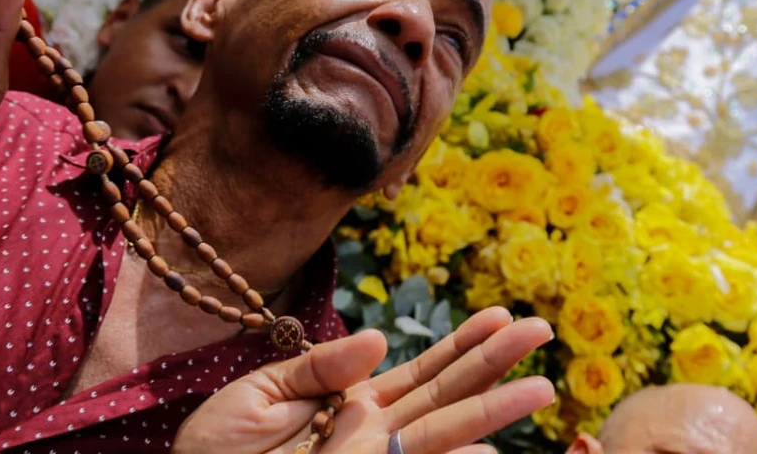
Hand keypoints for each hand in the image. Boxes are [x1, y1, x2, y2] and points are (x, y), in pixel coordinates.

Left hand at [172, 307, 555, 453]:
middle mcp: (372, 434)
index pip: (422, 372)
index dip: (463, 346)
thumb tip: (382, 339)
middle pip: (446, 396)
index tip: (502, 316)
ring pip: (442, 433)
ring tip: (540, 387)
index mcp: (352, 401)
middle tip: (542, 330)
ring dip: (491, 411)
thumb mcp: (259, 393)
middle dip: (493, 364)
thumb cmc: (215, 450)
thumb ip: (320, 365)